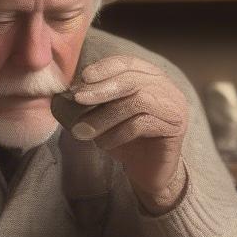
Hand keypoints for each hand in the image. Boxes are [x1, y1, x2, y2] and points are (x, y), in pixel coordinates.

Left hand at [69, 55, 188, 213]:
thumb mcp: (100, 119)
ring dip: (105, 117)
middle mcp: (166, 88)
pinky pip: (142, 124)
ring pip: (137, 101)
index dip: (105, 68)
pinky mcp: (176, 127)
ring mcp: (174, 106)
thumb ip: (84, 106)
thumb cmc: (124, 142)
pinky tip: (104, 145)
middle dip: (102, 88)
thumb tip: (60, 97)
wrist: (147, 174)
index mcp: (149, 78)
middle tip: (78, 99)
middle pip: (132, 79)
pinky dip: (117, 134)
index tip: (83, 78)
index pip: (127, 63)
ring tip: (83, 133)